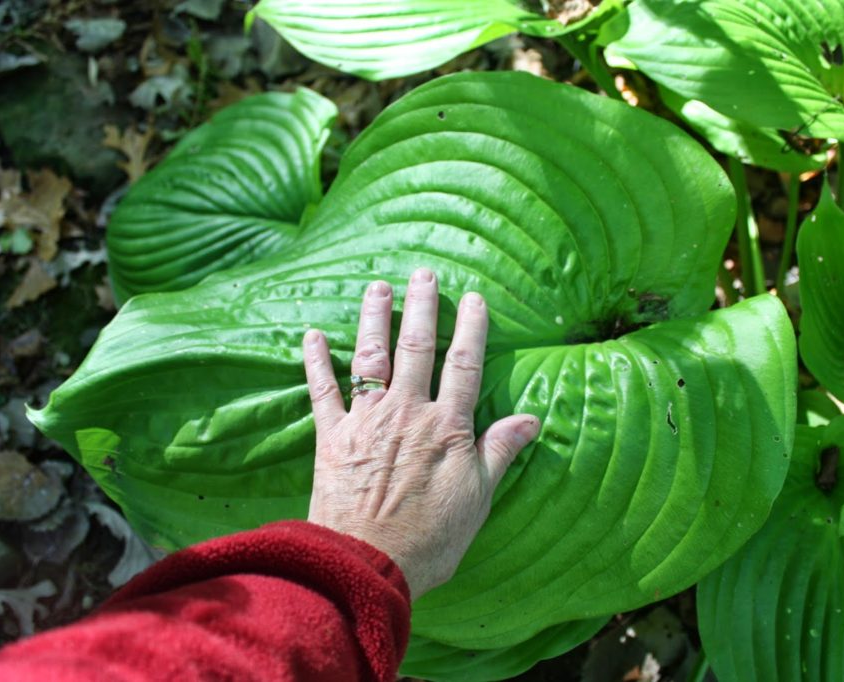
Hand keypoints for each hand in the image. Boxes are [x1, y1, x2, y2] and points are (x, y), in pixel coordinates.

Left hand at [303, 268, 540, 598]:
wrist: (366, 565)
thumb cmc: (429, 540)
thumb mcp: (478, 499)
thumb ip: (499, 452)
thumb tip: (530, 419)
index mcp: (446, 427)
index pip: (464, 365)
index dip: (470, 329)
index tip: (474, 299)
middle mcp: (407, 413)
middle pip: (417, 348)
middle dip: (422, 307)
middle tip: (423, 273)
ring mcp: (366, 421)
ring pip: (371, 357)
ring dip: (374, 319)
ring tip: (378, 287)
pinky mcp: (331, 438)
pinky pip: (323, 391)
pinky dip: (316, 362)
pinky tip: (312, 334)